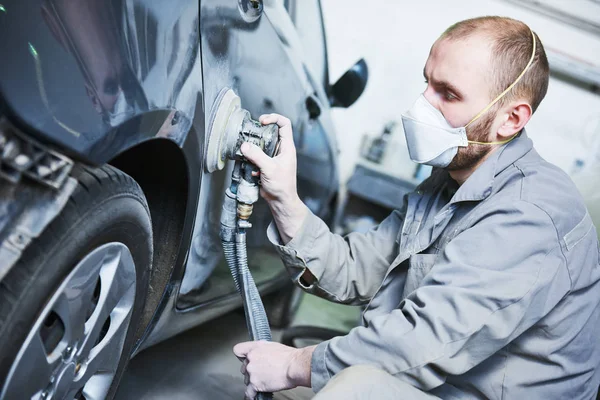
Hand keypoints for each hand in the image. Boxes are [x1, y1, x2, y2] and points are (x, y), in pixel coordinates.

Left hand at [233, 340, 315, 399]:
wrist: (294, 366)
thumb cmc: (288, 357)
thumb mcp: (272, 346)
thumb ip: (261, 349)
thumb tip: (260, 353)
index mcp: (255, 348)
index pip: (238, 350)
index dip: (242, 356)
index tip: (244, 359)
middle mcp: (251, 359)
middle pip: (243, 367)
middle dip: (251, 370)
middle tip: (262, 371)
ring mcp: (252, 372)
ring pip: (247, 379)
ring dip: (254, 381)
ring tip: (265, 380)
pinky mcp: (255, 384)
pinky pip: (249, 392)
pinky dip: (251, 394)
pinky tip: (254, 394)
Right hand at [241, 114, 306, 242]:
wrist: (280, 201)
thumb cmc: (282, 186)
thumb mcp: (269, 168)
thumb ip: (257, 156)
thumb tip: (245, 146)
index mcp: (287, 147)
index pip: (284, 124)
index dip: (274, 118)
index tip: (262, 121)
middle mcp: (281, 149)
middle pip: (271, 132)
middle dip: (259, 132)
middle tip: (250, 133)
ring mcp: (273, 156)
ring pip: (262, 144)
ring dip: (253, 146)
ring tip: (247, 150)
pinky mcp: (266, 164)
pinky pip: (257, 155)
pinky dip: (251, 157)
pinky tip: (250, 166)